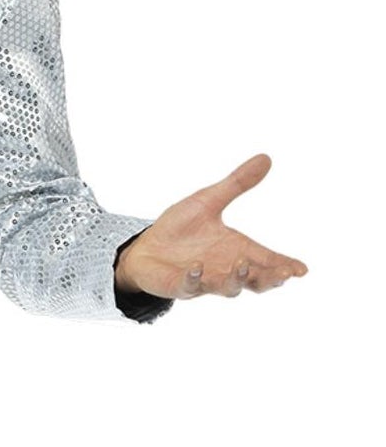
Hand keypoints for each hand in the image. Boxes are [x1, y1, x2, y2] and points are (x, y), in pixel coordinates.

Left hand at [114, 154, 306, 299]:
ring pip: (228, 288)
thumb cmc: (180, 228)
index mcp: (238, 250)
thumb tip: (265, 158)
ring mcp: (204, 280)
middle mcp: (225, 269)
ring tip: (242, 265)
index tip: (302, 270)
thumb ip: (237, 184)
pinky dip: (195, 278)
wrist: (145, 246)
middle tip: (283, 274)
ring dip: (236, 279)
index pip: (268, 261)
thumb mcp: (209, 200)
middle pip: (256, 282)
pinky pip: (190, 286)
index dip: (285, 266)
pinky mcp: (180, 285)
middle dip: (270, 278)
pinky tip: (197, 266)